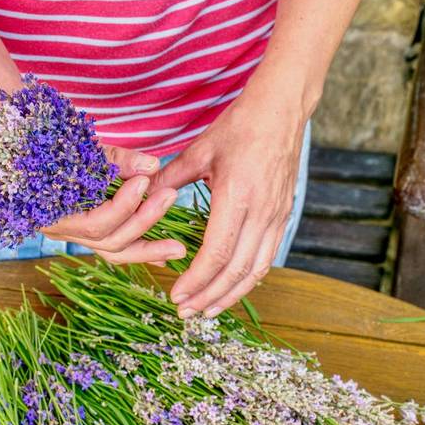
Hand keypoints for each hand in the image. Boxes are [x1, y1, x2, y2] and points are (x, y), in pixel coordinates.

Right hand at [42, 145, 186, 265]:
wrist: (22, 150)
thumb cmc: (49, 145)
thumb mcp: (81, 148)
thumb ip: (116, 159)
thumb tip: (152, 166)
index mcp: (53, 212)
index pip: (96, 223)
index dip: (125, 205)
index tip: (145, 181)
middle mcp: (62, 231)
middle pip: (109, 242)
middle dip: (144, 222)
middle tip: (171, 197)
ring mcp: (74, 235)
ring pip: (113, 251)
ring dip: (148, 247)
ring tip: (179, 246)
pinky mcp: (86, 233)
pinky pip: (114, 246)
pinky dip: (139, 248)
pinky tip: (164, 253)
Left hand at [150, 76, 312, 317]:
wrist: (282, 110)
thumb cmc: (239, 126)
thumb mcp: (200, 150)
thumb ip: (170, 178)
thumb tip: (141, 196)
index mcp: (237, 195)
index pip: (217, 252)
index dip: (197, 279)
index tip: (176, 295)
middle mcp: (262, 211)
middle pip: (237, 269)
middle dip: (210, 296)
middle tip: (186, 313)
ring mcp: (277, 215)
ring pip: (256, 270)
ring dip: (231, 294)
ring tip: (208, 311)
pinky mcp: (284, 215)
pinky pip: (268, 257)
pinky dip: (249, 278)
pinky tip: (232, 287)